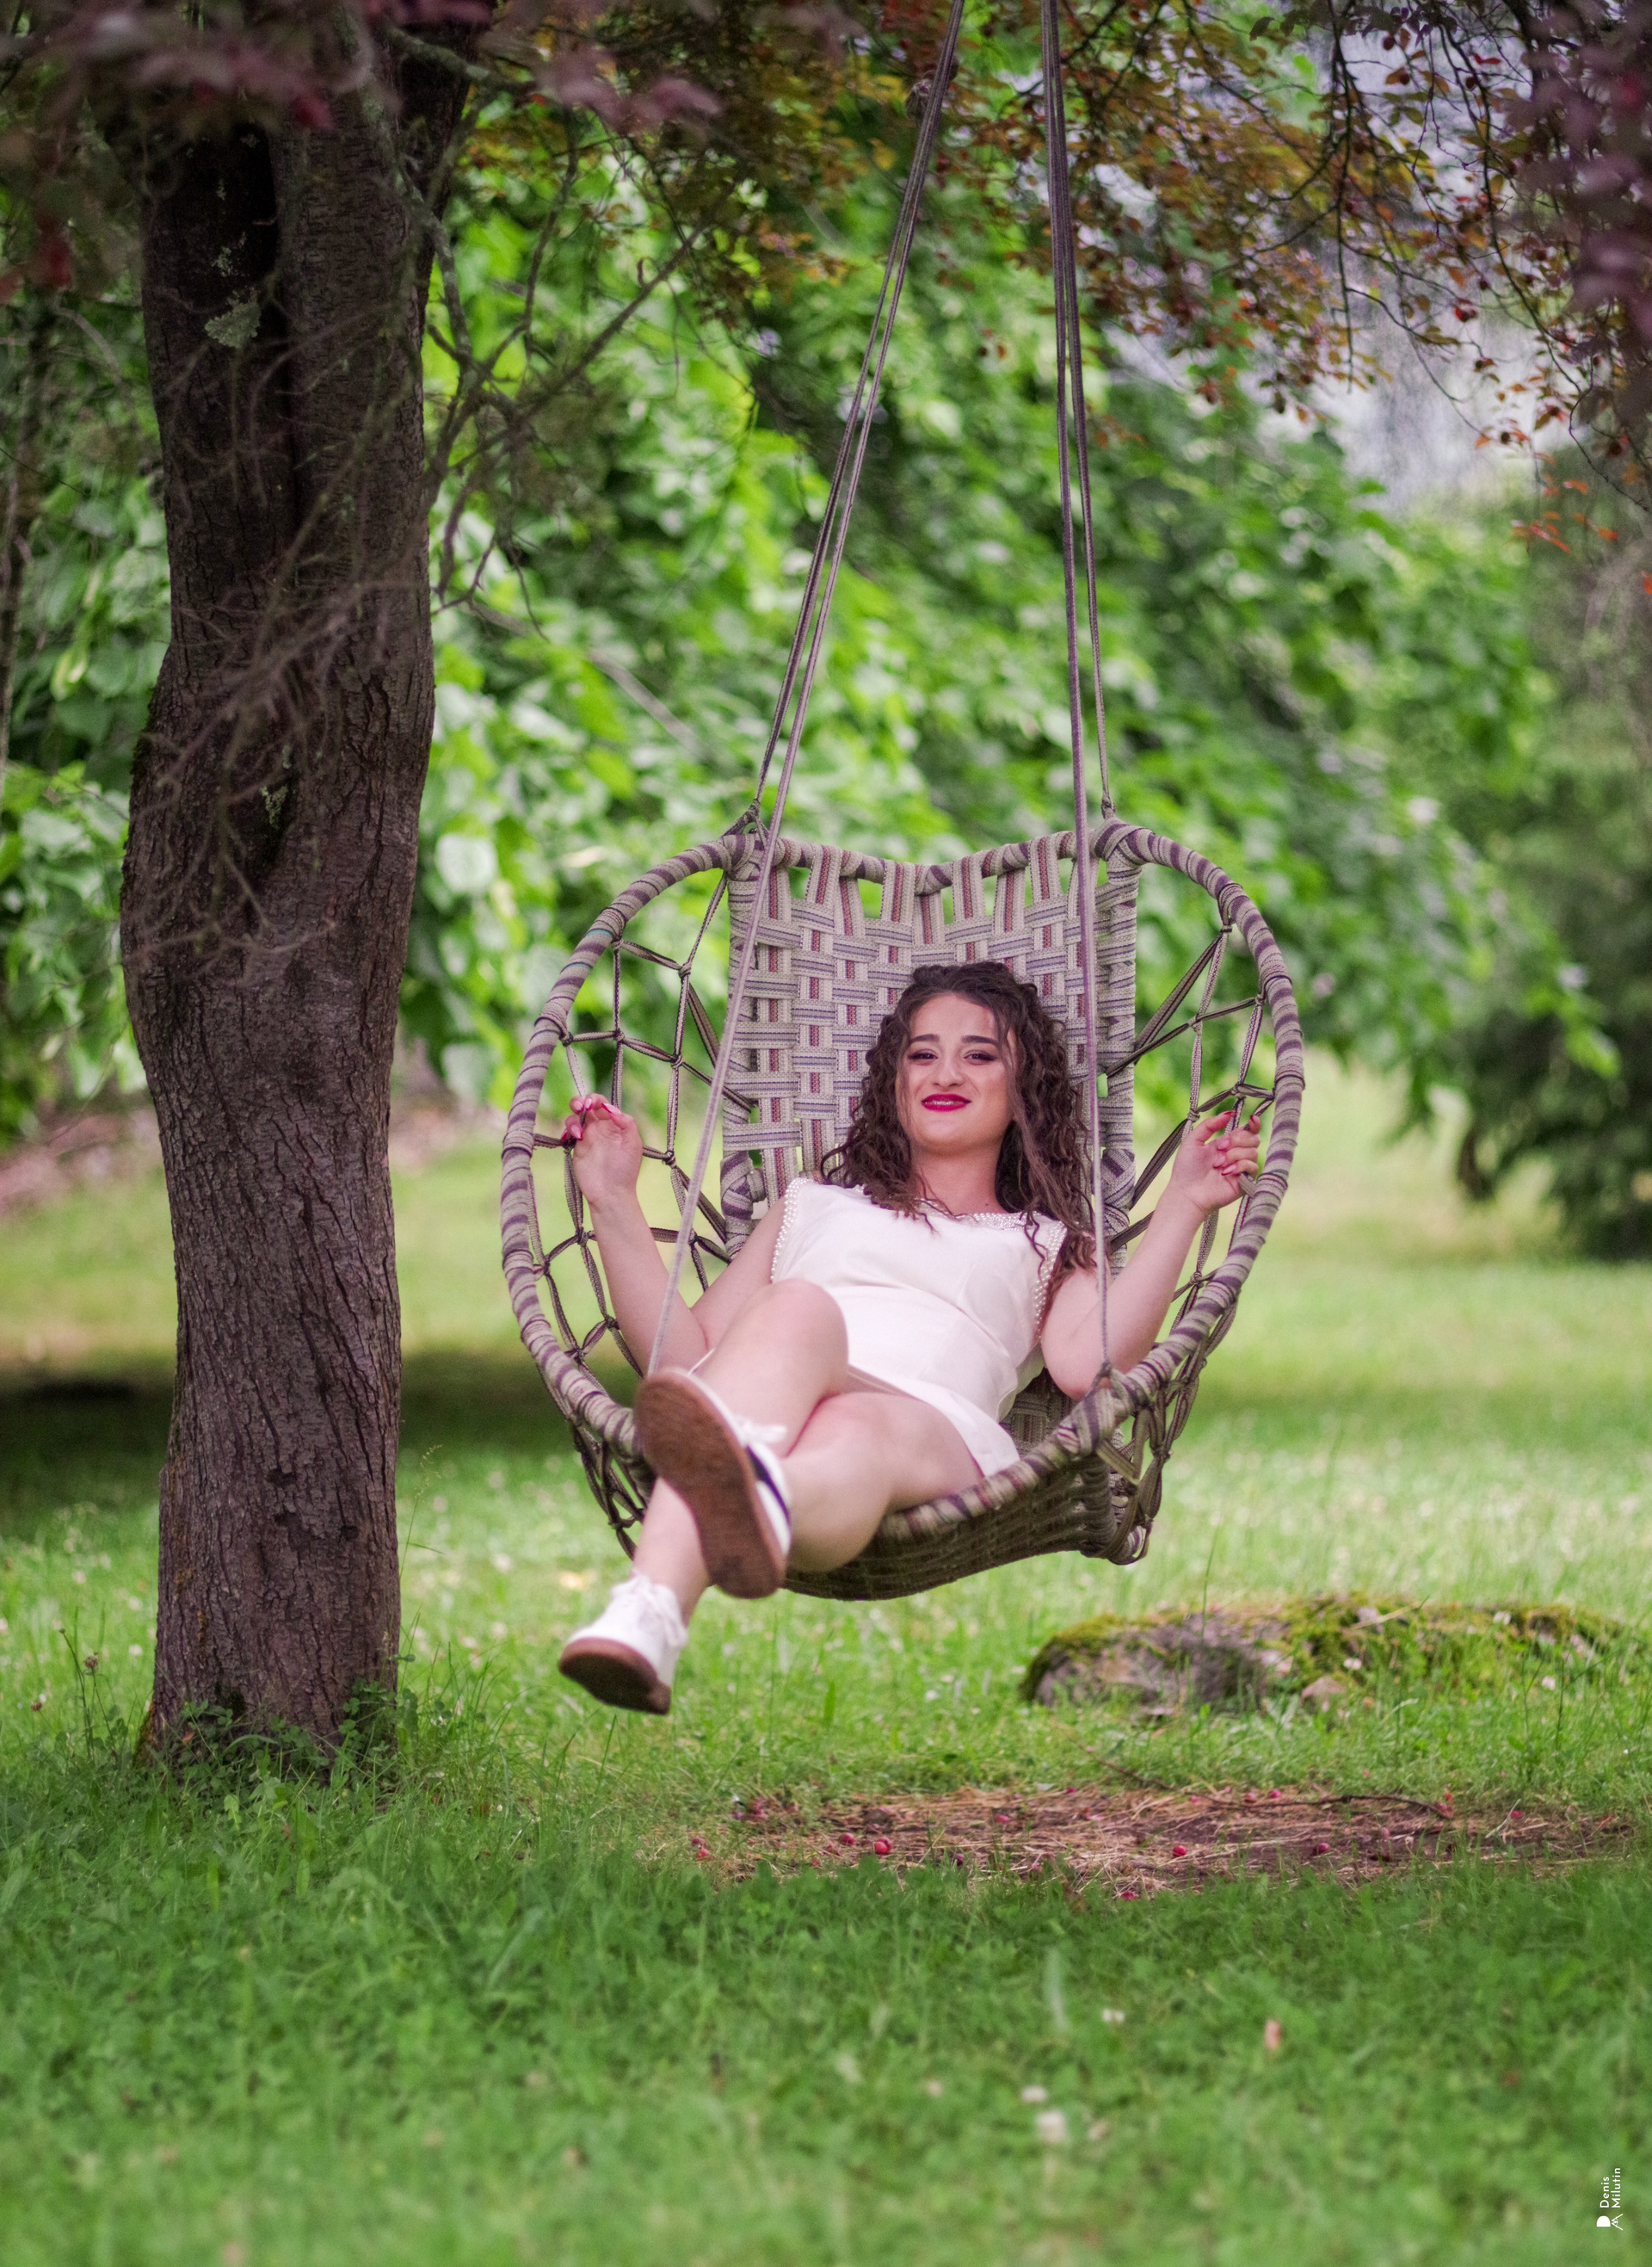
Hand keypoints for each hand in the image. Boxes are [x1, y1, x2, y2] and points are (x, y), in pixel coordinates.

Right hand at [562, 1093, 644, 1210]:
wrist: (610, 1193)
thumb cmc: (625, 1170)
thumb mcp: (633, 1143)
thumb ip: (626, 1122)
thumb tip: (610, 1108)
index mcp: (614, 1124)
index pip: (602, 1104)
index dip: (595, 1099)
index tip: (591, 1104)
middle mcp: (599, 1128)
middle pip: (585, 1106)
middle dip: (579, 1101)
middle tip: (580, 1107)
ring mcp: (587, 1138)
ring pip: (573, 1118)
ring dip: (572, 1118)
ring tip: (578, 1132)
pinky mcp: (576, 1148)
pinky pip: (568, 1132)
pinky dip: (567, 1130)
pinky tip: (573, 1137)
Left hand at [1165, 1109, 1261, 1215]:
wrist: (1186, 1193)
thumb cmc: (1186, 1169)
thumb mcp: (1193, 1140)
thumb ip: (1209, 1125)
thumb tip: (1229, 1113)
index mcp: (1226, 1144)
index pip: (1247, 1131)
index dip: (1253, 1124)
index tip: (1252, 1119)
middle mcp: (1236, 1155)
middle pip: (1253, 1138)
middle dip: (1237, 1139)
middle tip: (1220, 1147)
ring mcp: (1241, 1168)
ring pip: (1253, 1152)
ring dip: (1234, 1155)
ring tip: (1218, 1165)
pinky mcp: (1245, 1182)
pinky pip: (1253, 1167)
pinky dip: (1239, 1166)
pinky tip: (1225, 1172)